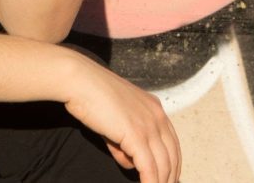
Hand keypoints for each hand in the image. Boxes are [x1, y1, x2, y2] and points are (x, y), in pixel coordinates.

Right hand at [62, 53, 181, 182]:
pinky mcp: (136, 135)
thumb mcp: (114, 121)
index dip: (172, 164)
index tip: (168, 178)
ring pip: (163, 164)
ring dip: (160, 182)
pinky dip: (150, 182)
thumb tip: (130, 163)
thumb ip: (123, 143)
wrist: (80, 81)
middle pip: (172, 155)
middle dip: (170, 177)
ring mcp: (148, 125)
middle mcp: (157, 116)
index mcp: (154, 109)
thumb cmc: (92, 96)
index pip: (172, 143)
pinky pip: (149, 167)